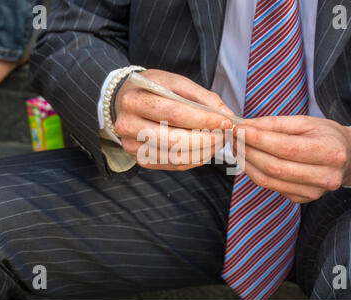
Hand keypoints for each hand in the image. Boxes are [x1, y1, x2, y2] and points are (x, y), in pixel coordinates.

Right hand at [114, 69, 233, 169]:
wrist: (124, 100)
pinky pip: (172, 165)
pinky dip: (193, 160)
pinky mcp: (139, 159)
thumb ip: (201, 96)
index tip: (226, 121)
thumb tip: (226, 115)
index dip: (203, 120)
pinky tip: (205, 151)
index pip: (174, 114)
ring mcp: (132, 146)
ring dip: (203, 152)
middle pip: (174, 140)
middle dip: (206, 140)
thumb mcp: (174, 82)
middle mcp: (128, 125)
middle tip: (224, 135)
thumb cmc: (153, 89)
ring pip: (174, 157)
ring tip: (218, 142)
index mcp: (135, 100)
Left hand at [233, 115, 350, 202]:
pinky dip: (255, 172)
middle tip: (233, 137)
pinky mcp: (303, 199)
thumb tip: (246, 125)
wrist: (347, 157)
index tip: (239, 128)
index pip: (286, 148)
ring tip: (236, 147)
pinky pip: (271, 186)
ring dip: (246, 163)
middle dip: (248, 151)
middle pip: (274, 167)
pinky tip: (249, 159)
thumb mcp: (305, 122)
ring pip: (268, 180)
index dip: (258, 139)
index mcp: (330, 152)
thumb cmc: (326, 135)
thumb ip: (275, 124)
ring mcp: (314, 192)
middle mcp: (325, 177)